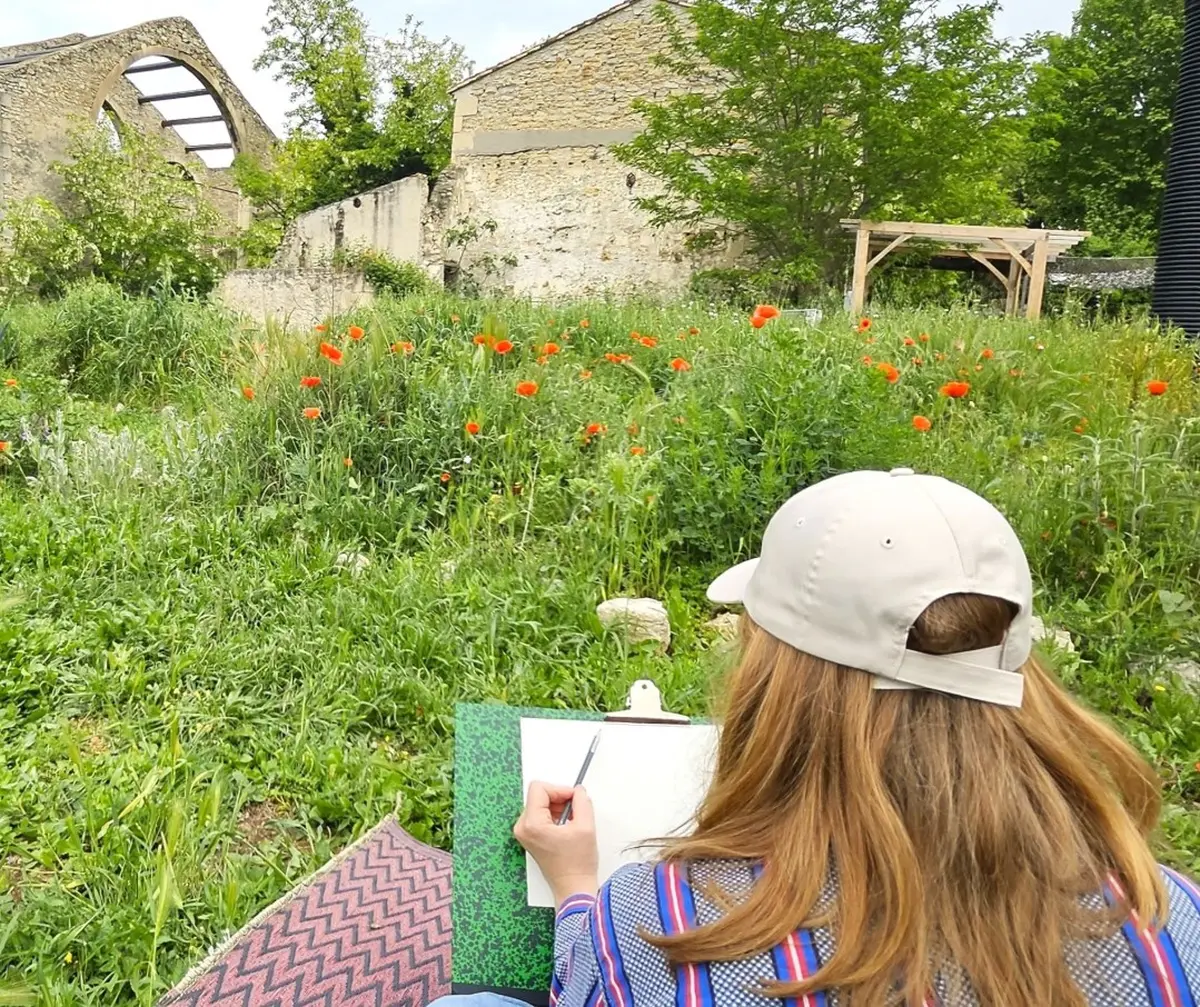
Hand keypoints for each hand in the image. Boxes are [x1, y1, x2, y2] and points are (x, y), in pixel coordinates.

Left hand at [514, 781, 598, 906]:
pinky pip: (540, 816)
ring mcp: (525, 834)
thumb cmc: (577, 865)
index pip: (539, 788)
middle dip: (559, 799)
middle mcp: (523, 828)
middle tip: (575, 810)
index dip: (559, 789)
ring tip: (572, 822)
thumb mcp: (586, 827)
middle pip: (538, 796)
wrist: (573, 888)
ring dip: (558, 808)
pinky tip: (567, 827)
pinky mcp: (530, 838)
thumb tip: (578, 791)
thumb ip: (582, 801)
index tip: (573, 797)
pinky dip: (555, 816)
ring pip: (540, 805)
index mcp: (532, 824)